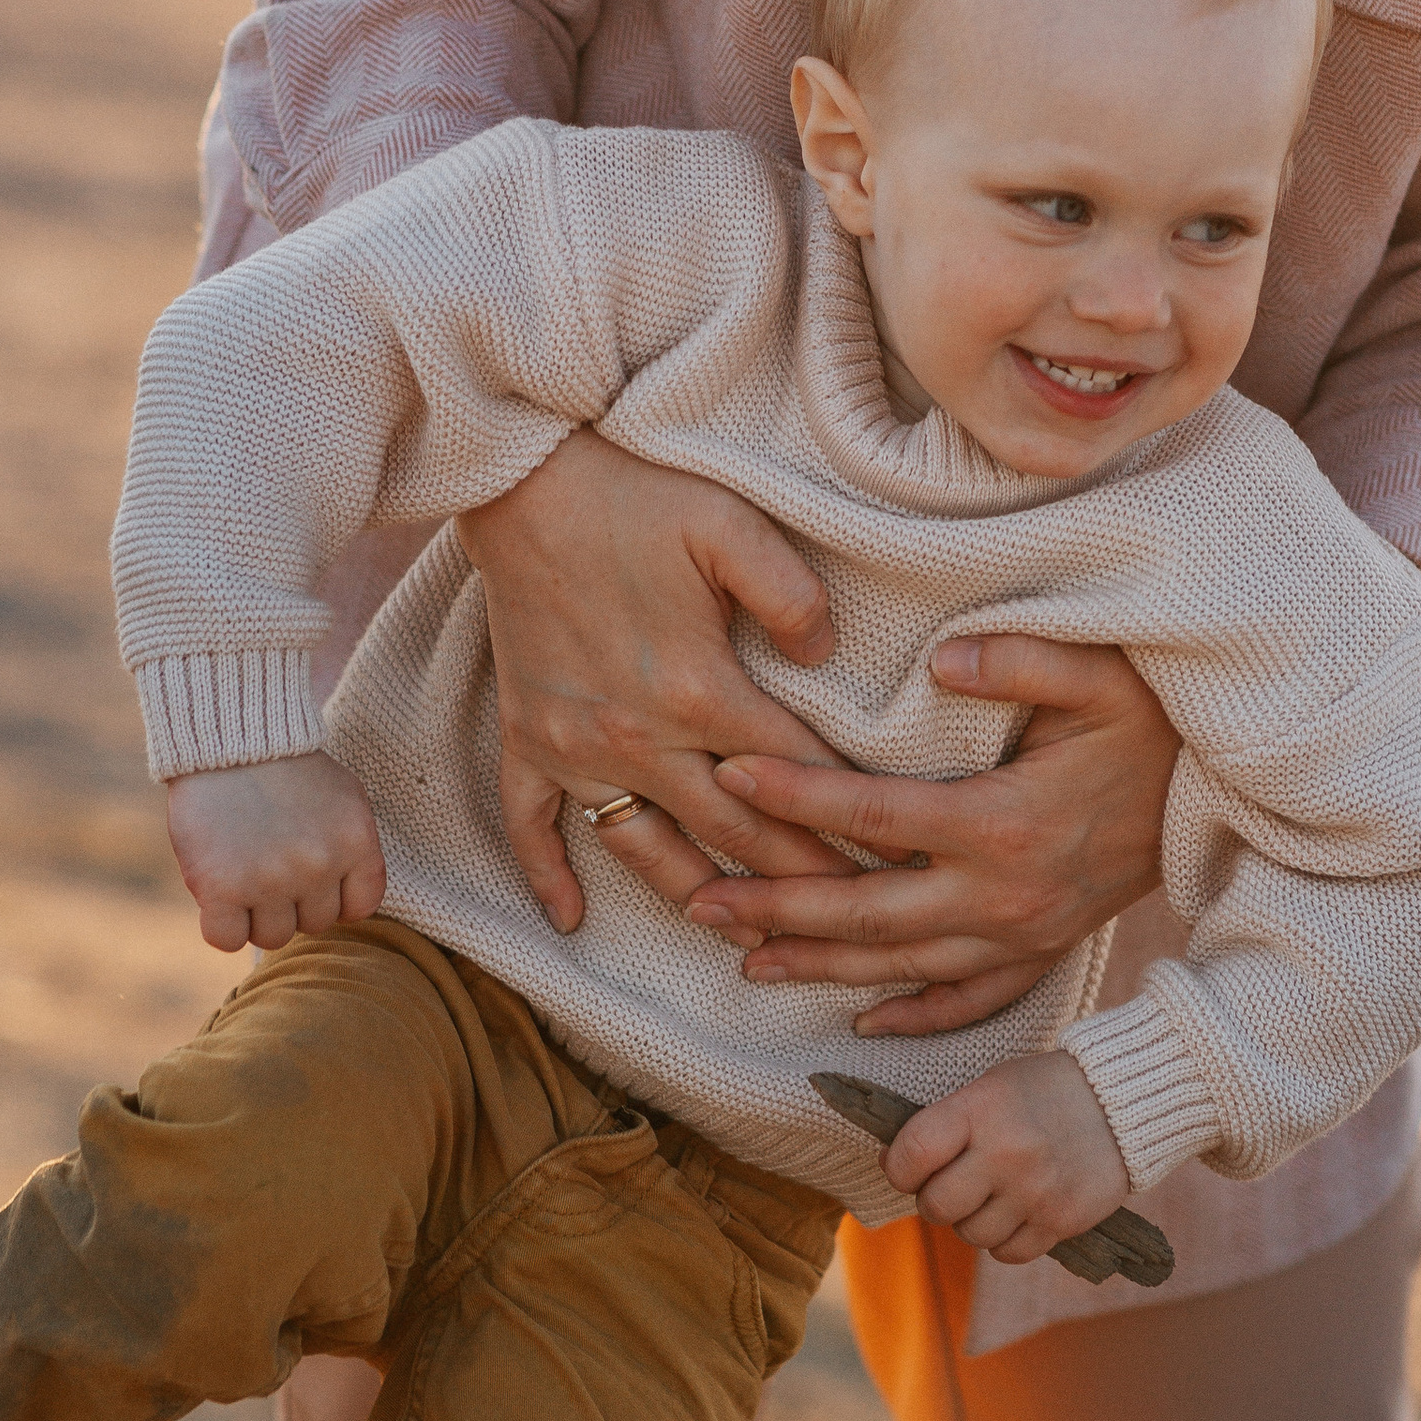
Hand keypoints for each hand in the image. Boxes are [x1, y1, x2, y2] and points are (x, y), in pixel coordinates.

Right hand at [165, 749, 387, 954]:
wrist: (229, 739)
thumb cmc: (286, 767)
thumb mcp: (343, 798)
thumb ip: (352, 849)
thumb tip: (347, 905)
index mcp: (356, 843)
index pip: (360, 908)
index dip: (333, 898)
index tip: (312, 879)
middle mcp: (319, 865)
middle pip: (314, 924)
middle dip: (293, 902)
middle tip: (269, 864)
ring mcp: (271, 880)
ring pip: (272, 937)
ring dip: (256, 915)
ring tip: (243, 873)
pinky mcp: (222, 888)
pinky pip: (227, 939)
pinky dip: (221, 925)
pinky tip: (218, 897)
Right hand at [455, 431, 860, 935]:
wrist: (523, 480)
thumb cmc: (635, 495)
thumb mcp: (731, 526)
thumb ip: (791, 596)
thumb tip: (827, 658)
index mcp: (699, 689)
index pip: (793, 773)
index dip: (849, 816)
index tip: (897, 856)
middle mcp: (637, 736)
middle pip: (732, 830)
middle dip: (798, 878)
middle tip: (851, 917)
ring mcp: (574, 744)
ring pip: (645, 849)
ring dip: (699, 898)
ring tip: (748, 940)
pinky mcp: (526, 735)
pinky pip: (532, 824)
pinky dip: (548, 875)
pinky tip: (571, 919)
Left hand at [688, 633, 1176, 1034]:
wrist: (1230, 800)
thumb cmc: (1156, 724)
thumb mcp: (1101, 673)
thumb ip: (1021, 661)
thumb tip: (940, 660)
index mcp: (1004, 822)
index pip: (873, 815)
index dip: (795, 797)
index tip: (730, 772)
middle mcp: (1004, 896)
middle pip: (865, 913)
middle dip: (774, 907)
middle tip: (699, 896)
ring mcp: (1023, 937)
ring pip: (900, 966)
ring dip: (818, 965)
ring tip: (743, 957)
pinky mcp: (1044, 955)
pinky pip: (969, 1001)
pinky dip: (914, 1016)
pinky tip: (860, 1020)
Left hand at [881, 1052, 1131, 1264]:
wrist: (1123, 1100)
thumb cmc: (1043, 1090)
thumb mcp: (990, 1087)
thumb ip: (946, 1124)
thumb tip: (896, 1167)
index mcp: (980, 1109)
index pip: (911, 1155)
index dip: (897, 1169)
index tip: (906, 1169)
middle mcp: (1006, 1153)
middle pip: (936, 1206)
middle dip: (935, 1198)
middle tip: (953, 1183)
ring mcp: (1035, 1192)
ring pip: (970, 1235)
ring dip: (972, 1220)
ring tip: (993, 1193)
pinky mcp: (1061, 1222)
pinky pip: (1008, 1253)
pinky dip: (1005, 1239)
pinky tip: (1017, 1211)